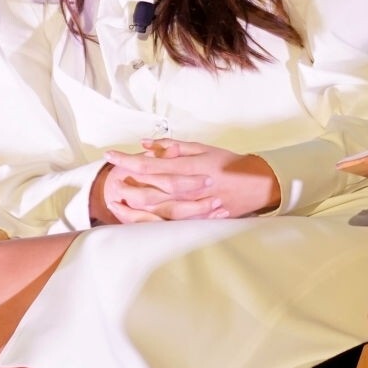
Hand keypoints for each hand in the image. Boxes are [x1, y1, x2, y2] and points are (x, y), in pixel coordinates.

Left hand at [101, 139, 282, 219]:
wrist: (258, 185)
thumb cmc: (229, 163)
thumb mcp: (204, 148)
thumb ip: (175, 146)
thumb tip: (147, 143)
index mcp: (191, 167)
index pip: (152, 164)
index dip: (128, 160)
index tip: (110, 155)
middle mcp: (189, 188)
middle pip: (148, 190)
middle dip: (126, 186)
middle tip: (111, 182)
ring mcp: (192, 207)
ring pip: (155, 210)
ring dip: (132, 205)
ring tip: (118, 200)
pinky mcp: (196, 219)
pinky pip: (167, 223)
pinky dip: (148, 220)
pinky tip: (135, 216)